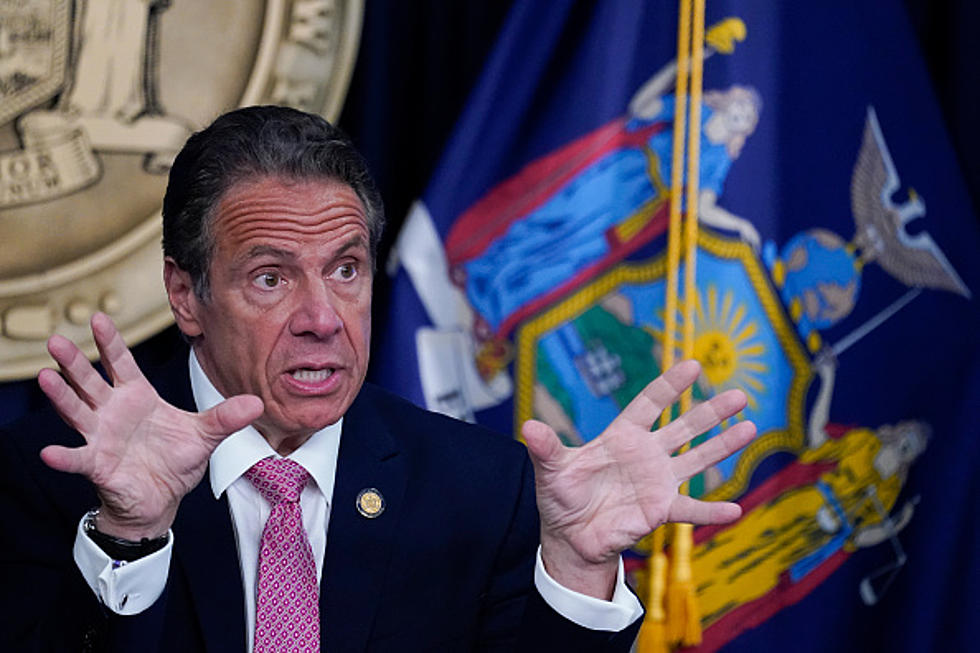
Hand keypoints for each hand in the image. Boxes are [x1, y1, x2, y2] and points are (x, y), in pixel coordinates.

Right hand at [38, 313, 262, 539]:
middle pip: (90, 382)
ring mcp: (101, 437)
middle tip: (57, 340)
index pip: (120, 363)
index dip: (110, 343)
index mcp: (137, 396)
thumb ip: (226, 417)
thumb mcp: (205, 436)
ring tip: (46, 378)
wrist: (162, 499)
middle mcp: (113, 412)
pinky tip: (51, 452)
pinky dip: (64, 456)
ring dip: (62, 397)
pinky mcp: (97, 465)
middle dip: (73, 362)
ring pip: (78, 412)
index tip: (98, 319)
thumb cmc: (175, 461)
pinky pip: (78, 459)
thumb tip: (257, 402)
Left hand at [523, 360, 754, 597]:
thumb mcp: (551, 471)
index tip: (692, 364)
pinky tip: (734, 510)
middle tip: (739, 394)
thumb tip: (528, 427)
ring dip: (723, 446)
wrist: (570, 535)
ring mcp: (657, 481)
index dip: (669, 385)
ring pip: (697, 459)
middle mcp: (646, 454)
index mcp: (621, 437)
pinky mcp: (659, 509)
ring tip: (750, 428)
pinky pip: (690, 509)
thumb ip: (545, 449)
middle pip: (684, 426)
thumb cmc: (561, 496)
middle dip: (710, 411)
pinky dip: (711, 513)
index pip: (650, 405)